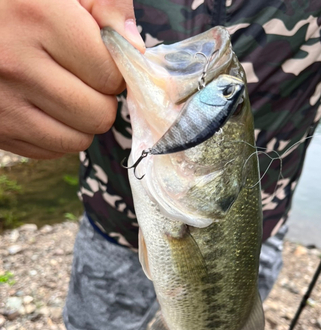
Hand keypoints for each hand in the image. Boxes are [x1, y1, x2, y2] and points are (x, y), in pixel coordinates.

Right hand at [0, 0, 144, 158]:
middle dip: (101, 97)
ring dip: (82, 120)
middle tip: (82, 76)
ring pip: (79, 141)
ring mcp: (2, 104)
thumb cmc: (14, 1)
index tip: (99, 55)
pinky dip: (58, 134)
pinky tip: (43, 106)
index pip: (110, 74)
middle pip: (99, 115)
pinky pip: (51, 151)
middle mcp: (16, 65)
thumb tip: (134, 48)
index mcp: (37, 16)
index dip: (114, 67)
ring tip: (64, 91)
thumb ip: (105, 3)